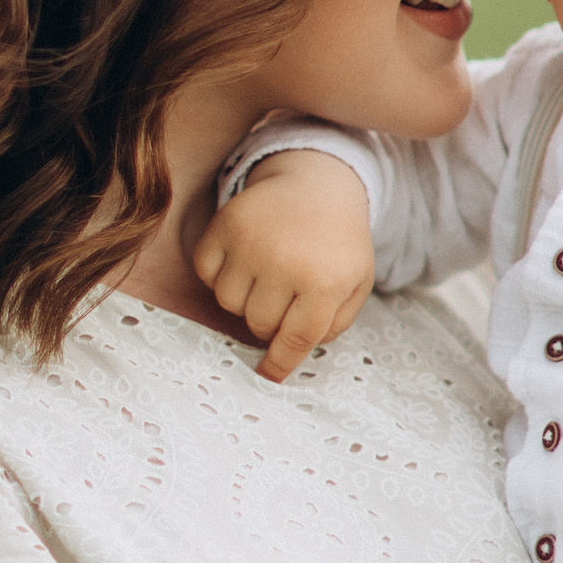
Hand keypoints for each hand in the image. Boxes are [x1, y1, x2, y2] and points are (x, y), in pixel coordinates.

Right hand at [190, 152, 376, 382]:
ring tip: (266, 275)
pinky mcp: (225, 224)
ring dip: (244, 298)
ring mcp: (252, 242)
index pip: (296, 340)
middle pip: (259, 324)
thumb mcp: (356, 283)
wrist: (320, 183)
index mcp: (325, 281)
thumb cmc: (338, 242)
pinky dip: (219, 273)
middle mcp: (286, 263)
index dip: (279, 365)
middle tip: (286, 296)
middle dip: (271, 320)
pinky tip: (244, 258)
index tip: (267, 378)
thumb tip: (295, 354)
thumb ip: (334, 324)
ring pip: (229, 303)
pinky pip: (206, 273)